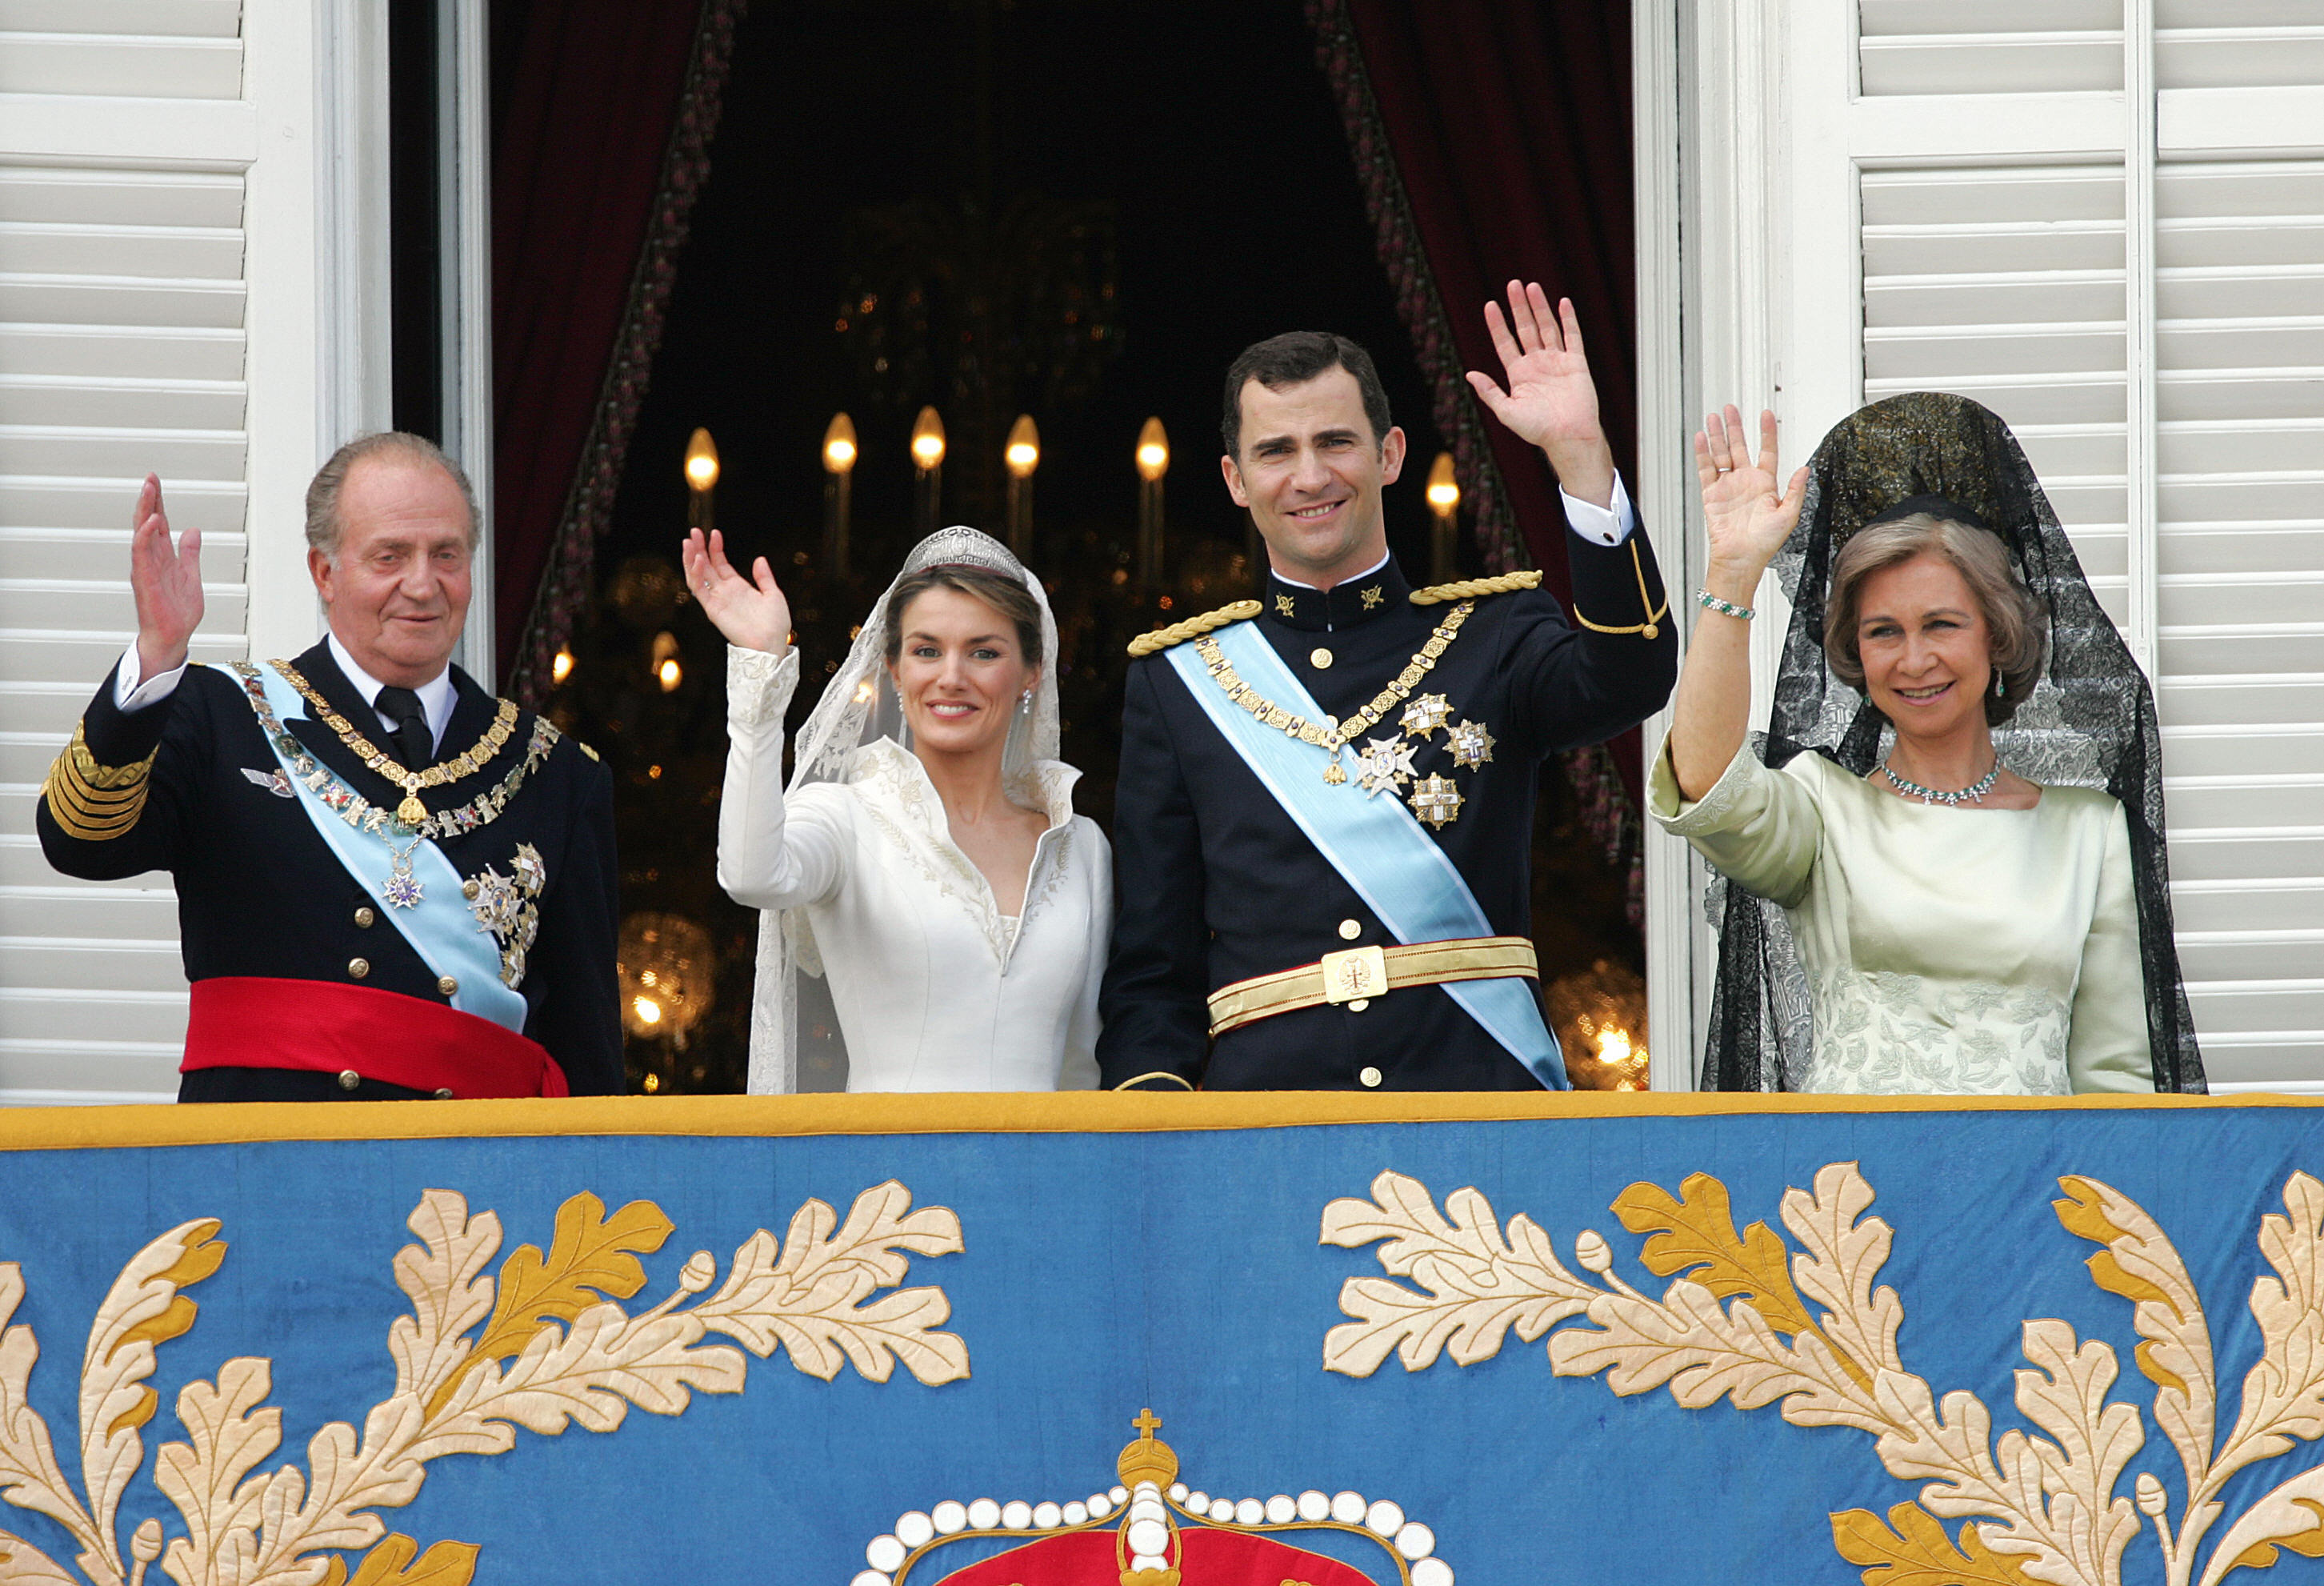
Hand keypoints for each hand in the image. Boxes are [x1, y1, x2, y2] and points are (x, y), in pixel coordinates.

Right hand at [128, 474, 201, 679]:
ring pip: (142, 534)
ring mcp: (146, 569)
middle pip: (147, 523)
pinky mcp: (145, 581)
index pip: (158, 524)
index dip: (157, 502)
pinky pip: (142, 555)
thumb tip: (193, 530)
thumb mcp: (191, 576)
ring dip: (145, 511)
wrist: (173, 637)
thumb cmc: (178, 611)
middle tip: (150, 477)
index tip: (155, 480)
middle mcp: (151, 559)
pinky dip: (145, 537)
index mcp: (162, 557)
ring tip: (149, 490)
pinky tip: (152, 521)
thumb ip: (190, 553)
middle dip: (149, 500)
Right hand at [681, 528, 790, 653]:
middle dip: (699, 549)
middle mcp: (725, 593)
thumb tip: (759, 559)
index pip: (721, 564)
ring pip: (698, 576)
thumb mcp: (774, 595)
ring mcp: (718, 600)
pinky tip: (697, 560)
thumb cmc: (775, 625)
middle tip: (694, 532)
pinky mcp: (713, 610)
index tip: (715, 533)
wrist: (772, 644)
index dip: (716, 548)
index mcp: (738, 588)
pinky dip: (696, 575)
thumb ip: (764, 577)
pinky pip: (700, 591)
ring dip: (692, 559)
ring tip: (689, 542)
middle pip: (706, 567)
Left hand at [1465, 282, 1614, 506]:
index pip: (1505, 342)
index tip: (1490, 306)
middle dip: (1519, 307)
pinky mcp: (1576, 363)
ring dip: (1539, 307)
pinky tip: (1562, 303)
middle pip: (1526, 328)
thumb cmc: (1538, 429)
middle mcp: (1537, 364)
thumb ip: (1489, 392)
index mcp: (1519, 374)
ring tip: (1532, 287)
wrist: (1568, 437)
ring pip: (1547, 327)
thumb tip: (1469, 374)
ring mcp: (1557, 361)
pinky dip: (1568, 319)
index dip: (1497, 324)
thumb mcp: (1506, 411)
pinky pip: (1572, 336)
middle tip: (1512, 284)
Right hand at [1695, 405, 1807, 593]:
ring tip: (1714, 417)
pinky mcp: (1711, 494)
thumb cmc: (1765, 543)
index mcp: (1765, 484)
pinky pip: (1706, 469)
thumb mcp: (1788, 516)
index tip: (1765, 414)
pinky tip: (1702, 438)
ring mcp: (1727, 486)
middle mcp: (1745, 482)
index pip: (1766, 451)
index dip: (1766, 432)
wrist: (1741, 559)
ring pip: (1721, 453)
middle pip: (1739, 446)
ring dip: (1717, 435)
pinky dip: (1703, 453)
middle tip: (1730, 408)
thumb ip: (1795, 491)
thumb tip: (1805, 469)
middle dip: (1735, 427)